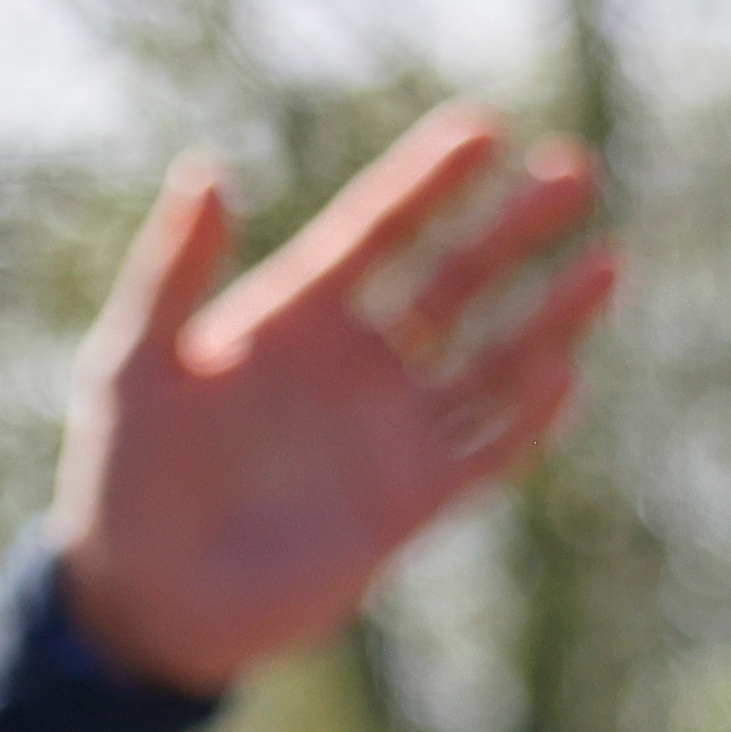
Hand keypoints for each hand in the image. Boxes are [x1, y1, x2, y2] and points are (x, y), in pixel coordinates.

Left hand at [46, 109, 621, 695]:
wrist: (143, 604)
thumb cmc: (123, 477)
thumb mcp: (135, 366)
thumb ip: (172, 273)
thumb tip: (206, 169)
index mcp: (297, 314)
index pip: (378, 229)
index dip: (428, 181)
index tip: (482, 128)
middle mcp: (359, 362)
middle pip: (454, 279)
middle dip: (513, 227)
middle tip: (573, 170)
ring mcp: (392, 431)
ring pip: (491, 359)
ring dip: (550, 314)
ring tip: (607, 264)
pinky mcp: (412, 504)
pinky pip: (488, 452)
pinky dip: (528, 418)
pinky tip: (566, 375)